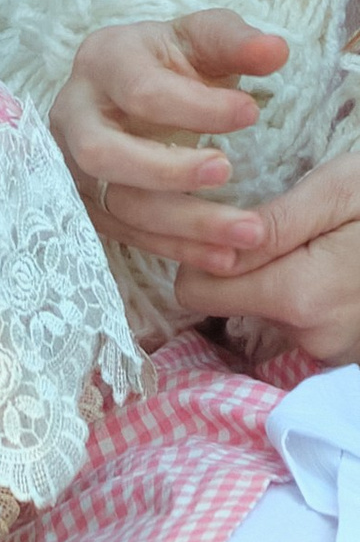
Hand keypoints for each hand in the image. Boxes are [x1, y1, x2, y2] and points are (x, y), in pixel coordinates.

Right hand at [49, 13, 290, 277]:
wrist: (139, 88)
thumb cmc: (174, 61)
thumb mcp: (204, 39)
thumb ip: (237, 42)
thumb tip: (275, 51)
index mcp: (103, 60)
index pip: (140, 90)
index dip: (196, 107)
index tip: (252, 114)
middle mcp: (74, 113)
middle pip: (101, 153)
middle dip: (167, 171)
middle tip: (228, 171)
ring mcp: (73, 162)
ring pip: (115, 204)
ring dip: (183, 224)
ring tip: (248, 232)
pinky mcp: (88, 201)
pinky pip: (126, 235)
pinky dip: (176, 249)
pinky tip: (225, 256)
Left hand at [176, 170, 359, 363]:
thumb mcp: (337, 190)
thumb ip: (273, 225)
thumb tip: (205, 247)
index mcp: (299, 296)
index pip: (197, 291)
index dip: (198, 254)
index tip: (216, 223)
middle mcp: (310, 335)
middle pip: (231, 301)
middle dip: (242, 262)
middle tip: (277, 221)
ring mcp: (332, 349)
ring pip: (267, 309)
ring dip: (278, 276)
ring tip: (317, 240)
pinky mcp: (347, 350)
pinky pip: (301, 319)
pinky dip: (305, 292)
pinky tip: (333, 264)